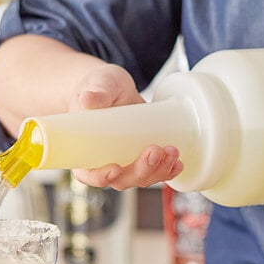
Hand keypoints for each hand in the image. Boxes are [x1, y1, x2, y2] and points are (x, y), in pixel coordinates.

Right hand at [69, 64, 183, 189]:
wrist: (117, 88)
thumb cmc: (100, 86)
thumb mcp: (98, 83)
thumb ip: (96, 92)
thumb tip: (88, 99)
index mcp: (86, 149)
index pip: (86, 174)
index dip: (99, 177)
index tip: (114, 169)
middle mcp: (105, 161)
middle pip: (121, 180)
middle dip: (141, 171)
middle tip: (154, 151)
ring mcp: (126, 162)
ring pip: (141, 178)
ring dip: (158, 170)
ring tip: (171, 151)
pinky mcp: (143, 158)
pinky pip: (155, 172)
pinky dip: (167, 171)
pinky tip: (177, 163)